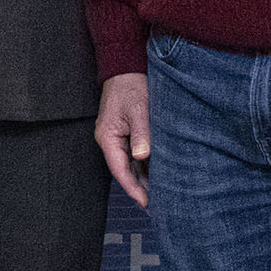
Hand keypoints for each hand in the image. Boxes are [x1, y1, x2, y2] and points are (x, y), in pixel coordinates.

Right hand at [95, 73, 152, 206]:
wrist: (127, 66)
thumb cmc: (130, 85)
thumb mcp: (138, 109)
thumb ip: (141, 134)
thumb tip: (142, 156)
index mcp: (108, 137)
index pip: (119, 170)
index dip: (133, 188)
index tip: (146, 202)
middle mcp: (111, 140)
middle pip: (125, 170)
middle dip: (140, 187)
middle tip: (159, 204)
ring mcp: (119, 137)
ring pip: (132, 164)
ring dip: (145, 177)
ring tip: (162, 193)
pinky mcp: (128, 132)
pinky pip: (136, 154)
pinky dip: (147, 165)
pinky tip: (160, 173)